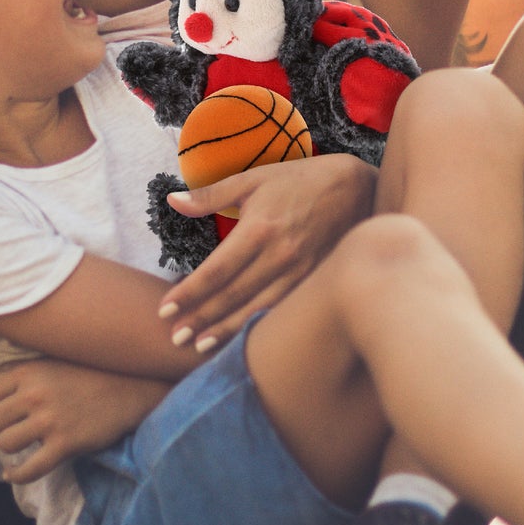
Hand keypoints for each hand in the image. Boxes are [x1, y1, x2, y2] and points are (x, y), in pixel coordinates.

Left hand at [0, 361, 166, 483]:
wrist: (131, 387)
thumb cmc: (89, 373)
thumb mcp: (51, 362)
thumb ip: (18, 373)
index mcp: (30, 371)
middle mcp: (36, 394)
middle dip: (0, 426)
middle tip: (16, 425)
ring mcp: (51, 420)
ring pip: (5, 444)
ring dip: (12, 447)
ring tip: (25, 442)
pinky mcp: (66, 443)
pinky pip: (27, 470)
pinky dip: (16, 475)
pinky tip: (12, 473)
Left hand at [159, 153, 377, 351]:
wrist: (359, 188)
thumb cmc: (302, 180)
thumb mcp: (256, 178)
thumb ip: (212, 194)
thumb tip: (172, 201)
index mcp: (260, 229)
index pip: (216, 271)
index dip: (189, 293)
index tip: (165, 309)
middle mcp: (280, 256)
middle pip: (232, 296)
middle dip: (200, 319)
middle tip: (174, 336)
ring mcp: (300, 272)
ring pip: (257, 309)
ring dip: (226, 331)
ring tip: (200, 346)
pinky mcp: (314, 280)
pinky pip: (281, 308)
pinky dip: (259, 326)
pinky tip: (243, 339)